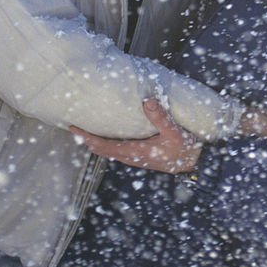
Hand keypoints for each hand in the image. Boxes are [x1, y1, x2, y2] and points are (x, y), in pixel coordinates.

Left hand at [70, 98, 200, 173]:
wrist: (192, 165)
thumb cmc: (183, 150)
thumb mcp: (174, 132)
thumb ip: (160, 117)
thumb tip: (147, 100)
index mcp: (134, 151)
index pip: (103, 146)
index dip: (86, 138)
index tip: (74, 129)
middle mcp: (130, 156)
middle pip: (101, 150)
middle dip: (87, 140)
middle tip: (74, 127)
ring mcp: (134, 158)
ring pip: (108, 152)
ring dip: (96, 143)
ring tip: (88, 131)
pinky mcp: (140, 156)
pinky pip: (116, 151)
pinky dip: (106, 144)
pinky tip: (110, 135)